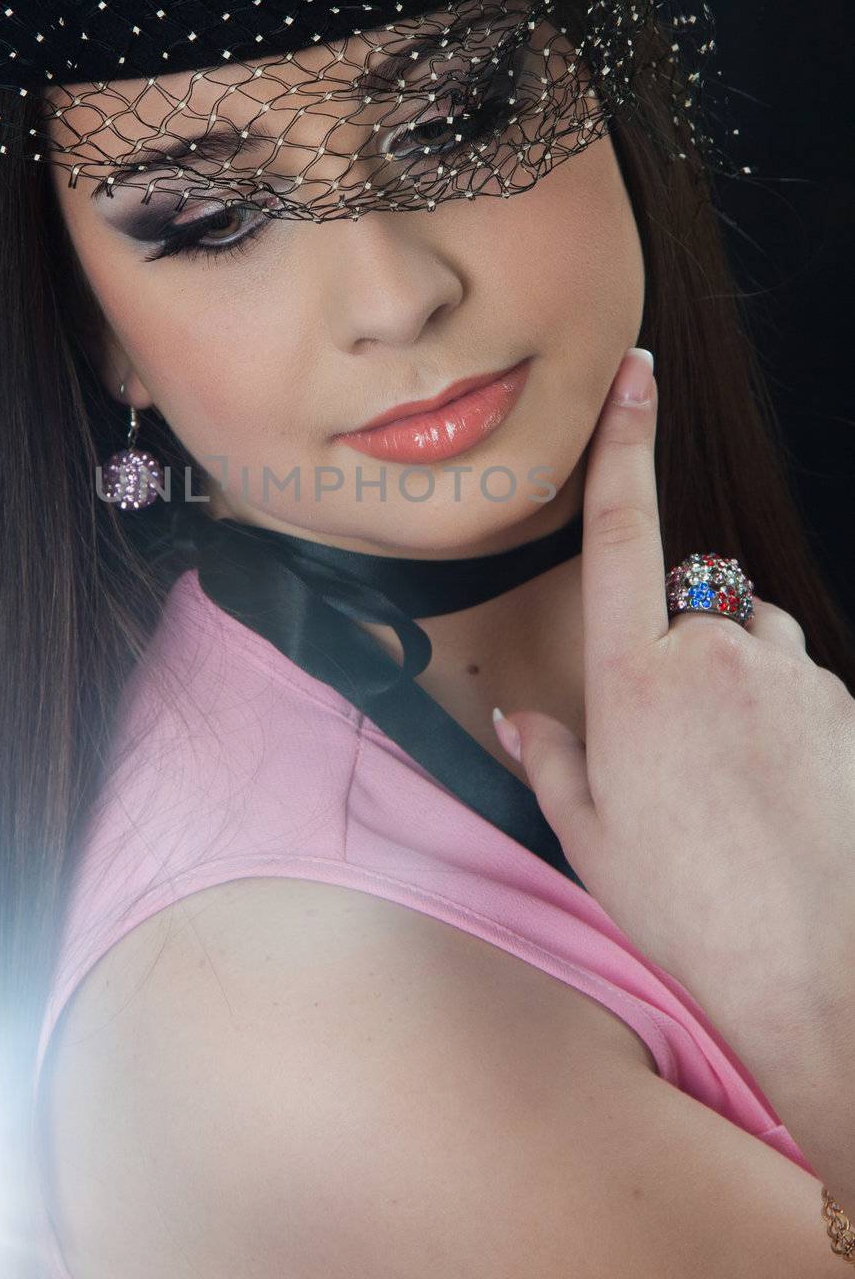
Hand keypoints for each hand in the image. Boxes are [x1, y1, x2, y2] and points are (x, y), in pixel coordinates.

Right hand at [495, 348, 854, 1061]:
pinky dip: (780, 708)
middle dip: (678, 642)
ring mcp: (785, 674)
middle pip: (691, 599)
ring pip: (748, 634)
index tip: (635, 375)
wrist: (816, 968)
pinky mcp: (838, 701)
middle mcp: (711, 654)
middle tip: (676, 746)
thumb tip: (521, 720)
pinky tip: (777, 786)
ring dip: (734, 672)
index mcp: (632, 678)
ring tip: (731, 773)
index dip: (624, 444)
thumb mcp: (591, 837)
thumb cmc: (689, 908)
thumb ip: (552, 760)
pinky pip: (797, 676)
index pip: (621, 531)